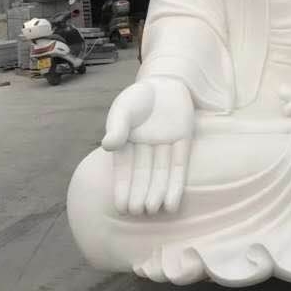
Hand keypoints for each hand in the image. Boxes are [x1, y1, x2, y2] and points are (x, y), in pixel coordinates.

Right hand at [101, 78, 193, 215]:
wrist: (166, 79)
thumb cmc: (139, 96)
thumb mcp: (124, 108)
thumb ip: (118, 126)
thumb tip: (108, 145)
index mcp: (128, 143)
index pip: (125, 170)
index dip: (123, 188)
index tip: (121, 207)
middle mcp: (146, 149)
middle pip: (144, 175)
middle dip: (141, 194)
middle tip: (138, 211)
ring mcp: (165, 146)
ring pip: (161, 174)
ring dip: (158, 193)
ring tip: (154, 210)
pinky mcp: (183, 141)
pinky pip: (179, 166)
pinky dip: (176, 185)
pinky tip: (172, 203)